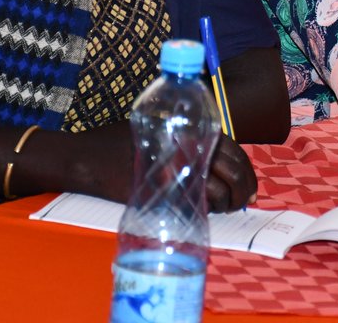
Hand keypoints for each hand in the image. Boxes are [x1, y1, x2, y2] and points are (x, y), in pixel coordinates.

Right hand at [63, 122, 255, 211]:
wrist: (87, 158)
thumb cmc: (119, 143)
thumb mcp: (157, 130)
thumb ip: (186, 139)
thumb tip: (214, 162)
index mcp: (190, 128)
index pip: (232, 149)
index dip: (245, 169)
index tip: (249, 185)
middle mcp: (188, 144)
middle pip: (232, 168)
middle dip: (244, 187)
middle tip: (244, 200)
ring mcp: (177, 167)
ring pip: (220, 188)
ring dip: (229, 201)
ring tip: (228, 207)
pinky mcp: (165, 189)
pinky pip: (199, 201)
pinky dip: (209, 208)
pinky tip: (206, 210)